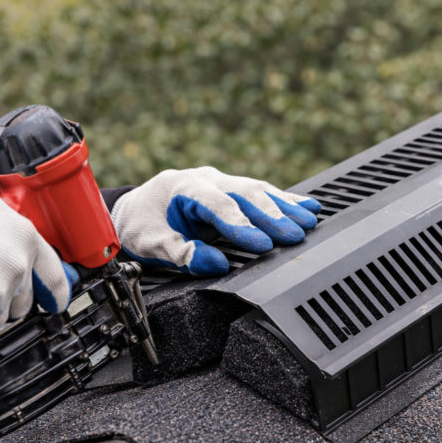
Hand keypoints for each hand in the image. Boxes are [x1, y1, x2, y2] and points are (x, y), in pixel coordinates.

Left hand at [110, 167, 320, 275]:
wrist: (132, 210)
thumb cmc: (141, 226)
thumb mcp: (151, 244)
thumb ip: (181, 253)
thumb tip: (215, 264)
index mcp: (183, 187)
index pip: (218, 205)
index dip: (241, 225)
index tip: (262, 245)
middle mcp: (206, 178)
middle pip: (245, 193)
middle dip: (272, 215)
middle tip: (295, 235)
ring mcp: (220, 181)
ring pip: (257, 190)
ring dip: (285, 207)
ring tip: (309, 221)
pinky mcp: (230, 189)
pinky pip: (260, 193)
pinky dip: (285, 201)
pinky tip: (308, 207)